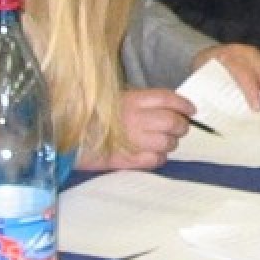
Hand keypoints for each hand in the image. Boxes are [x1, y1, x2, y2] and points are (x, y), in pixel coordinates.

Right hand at [76, 89, 193, 171]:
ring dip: (169, 143)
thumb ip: (141, 102)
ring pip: (168, 143)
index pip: (168, 98)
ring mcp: (133, 140)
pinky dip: (158, 158)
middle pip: (173, 122)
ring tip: (162, 142)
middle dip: (181, 126)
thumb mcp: (115, 100)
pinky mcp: (128, 159)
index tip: (190, 110)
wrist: (69, 140)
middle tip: (180, 128)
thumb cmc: (92, 117)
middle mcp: (135, 118)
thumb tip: (168, 107)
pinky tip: (151, 154)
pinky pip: (156, 160)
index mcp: (132, 99)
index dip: (183, 104)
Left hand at [196, 43, 259, 109]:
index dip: (250, 90)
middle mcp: (246, 54)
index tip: (257, 107)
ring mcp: (258, 57)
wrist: (209, 54)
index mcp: (228, 57)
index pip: (242, 73)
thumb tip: (204, 112)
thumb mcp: (200, 77)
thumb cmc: (204, 69)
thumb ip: (204, 92)